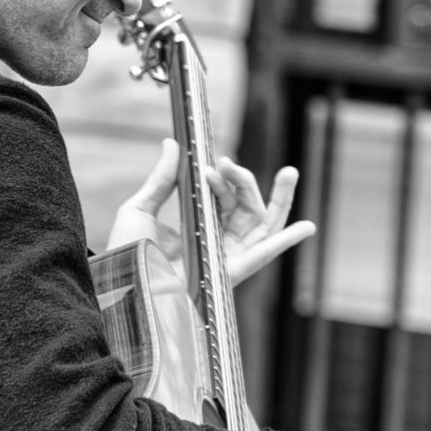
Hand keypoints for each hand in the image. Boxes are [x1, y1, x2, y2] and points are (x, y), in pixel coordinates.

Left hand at [107, 139, 315, 287]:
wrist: (123, 285)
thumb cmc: (125, 255)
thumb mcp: (140, 209)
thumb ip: (162, 179)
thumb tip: (173, 144)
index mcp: (196, 227)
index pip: (221, 198)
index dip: (224, 178)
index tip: (216, 161)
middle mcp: (215, 242)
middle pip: (246, 207)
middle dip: (250, 182)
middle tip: (237, 159)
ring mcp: (226, 256)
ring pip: (262, 224)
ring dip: (279, 199)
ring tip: (290, 172)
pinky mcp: (232, 270)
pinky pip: (265, 254)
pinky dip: (287, 241)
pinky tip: (307, 227)